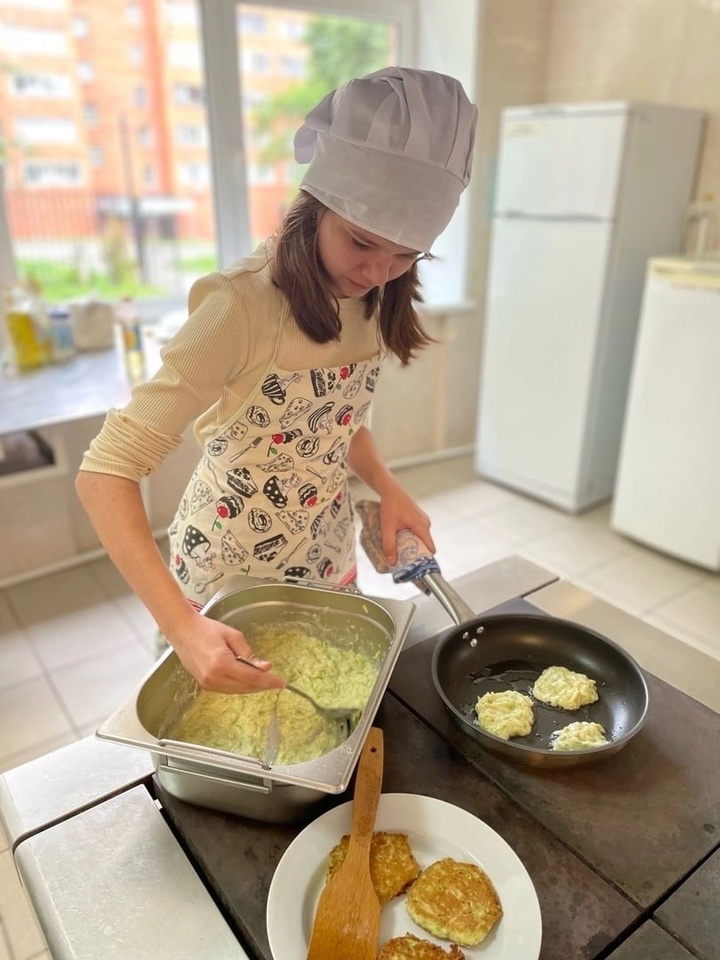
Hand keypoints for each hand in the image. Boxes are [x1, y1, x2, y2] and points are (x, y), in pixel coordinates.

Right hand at [168, 608, 285, 694]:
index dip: (268, 681)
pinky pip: (227, 690)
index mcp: (222, 663)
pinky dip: (240, 686)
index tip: (282, 683)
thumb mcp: (233, 636)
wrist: (183, 631)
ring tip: (264, 681)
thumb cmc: (207, 629)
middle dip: (262, 685)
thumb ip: (249, 654)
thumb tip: (265, 668)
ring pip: (237, 691)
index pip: (252, 677)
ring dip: (252, 687)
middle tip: (275, 682)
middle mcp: (214, 677)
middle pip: (245, 687)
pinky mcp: (204, 685)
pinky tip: (248, 680)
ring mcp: (207, 683)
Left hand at [378, 484, 434, 566]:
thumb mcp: (387, 527)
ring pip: (421, 538)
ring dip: (411, 545)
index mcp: (422, 526)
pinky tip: (400, 538)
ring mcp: (423, 520)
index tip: (415, 567)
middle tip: (404, 561)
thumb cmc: (390, 506)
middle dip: (415, 553)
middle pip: (425, 545)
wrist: (390, 490)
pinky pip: (418, 532)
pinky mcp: (419, 519)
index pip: (430, 548)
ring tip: (400, 550)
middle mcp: (426, 524)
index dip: (424, 559)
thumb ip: (389, 545)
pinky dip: (410, 537)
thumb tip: (391, 562)